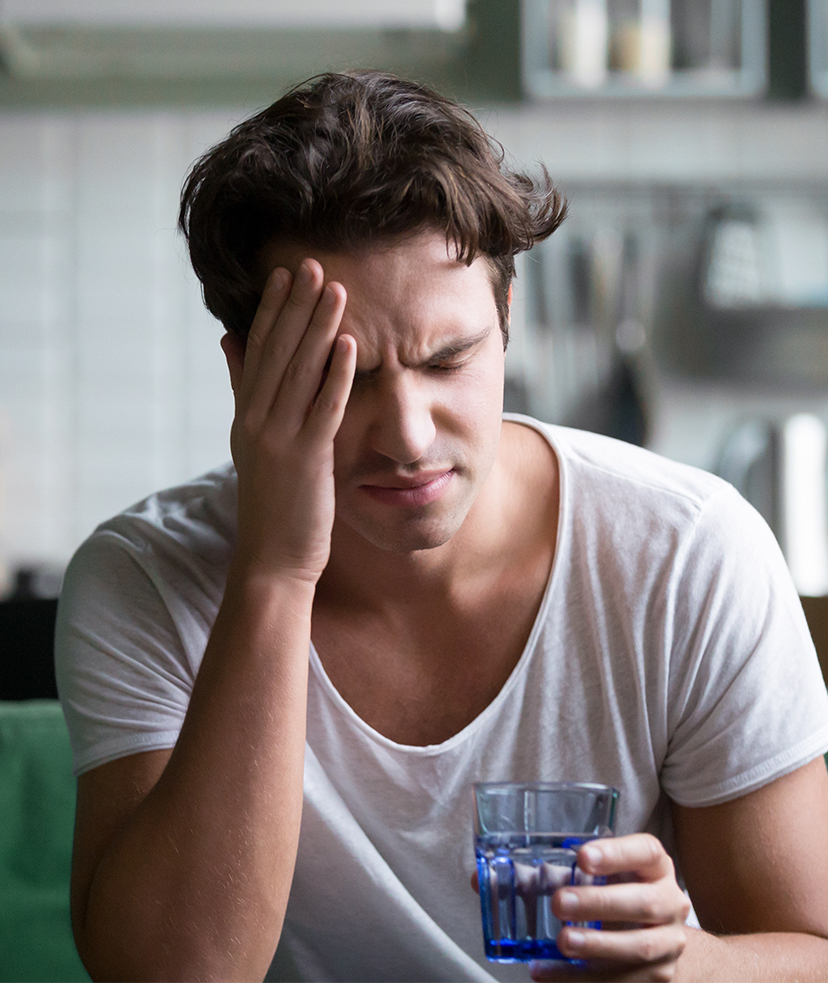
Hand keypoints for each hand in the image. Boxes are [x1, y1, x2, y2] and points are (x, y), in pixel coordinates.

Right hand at [221, 259, 356, 584]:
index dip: (273, 311)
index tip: (287, 275)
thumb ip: (244, 390)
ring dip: (319, 330)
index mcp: (246, 415)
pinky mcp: (305, 460)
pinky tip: (350, 347)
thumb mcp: (251, 441)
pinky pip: (322, 410)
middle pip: (278, 353)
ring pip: (299, 374)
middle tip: (313, 264)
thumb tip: (230, 341)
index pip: (258, 351)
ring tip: (336, 291)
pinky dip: (336, 376)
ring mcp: (278, 439)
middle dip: (296, 308)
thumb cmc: (272, 502)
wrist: (271, 559)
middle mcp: (256, 421)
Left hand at [530, 834, 689, 982]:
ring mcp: (668, 943)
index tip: (582, 856)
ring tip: (562, 942)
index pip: (646, 851)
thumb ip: (559, 872)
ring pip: (638, 947)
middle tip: (560, 903)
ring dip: (597, 945)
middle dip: (599, 903)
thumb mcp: (601, 876)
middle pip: (643, 902)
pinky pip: (622, 981)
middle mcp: (669, 903)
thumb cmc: (619, 894)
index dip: (616, 853)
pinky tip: (550, 972)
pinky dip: (583, 978)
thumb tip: (492, 877)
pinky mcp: (659, 978)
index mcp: (655, 867)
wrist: (657, 939)